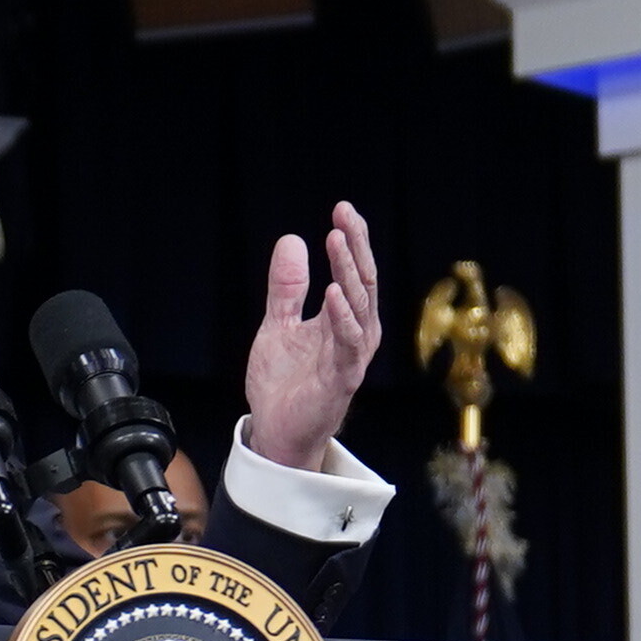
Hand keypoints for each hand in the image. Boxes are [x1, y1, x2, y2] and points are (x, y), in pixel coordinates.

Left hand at [233, 197, 386, 475]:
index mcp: (345, 319)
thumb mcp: (279, 325)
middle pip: (363, 282)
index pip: (354, 272)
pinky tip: (332, 292)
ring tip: (336, 240)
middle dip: (355, 247)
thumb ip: (287, 287)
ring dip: (348, 272)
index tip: (342, 209)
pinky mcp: (342, 378)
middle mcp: (356, 333)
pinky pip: (347, 343)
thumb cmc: (285, 382)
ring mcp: (352, 355)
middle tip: (344, 215)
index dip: (351, 240)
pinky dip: (342, 317)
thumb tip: (292, 239)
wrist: (276, 431)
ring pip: (358, 306)